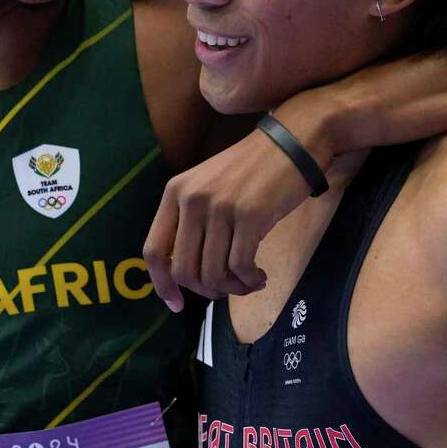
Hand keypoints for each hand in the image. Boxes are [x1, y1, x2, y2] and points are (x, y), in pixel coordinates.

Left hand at [143, 102, 334, 311]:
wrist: (292, 141)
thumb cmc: (252, 170)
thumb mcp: (208, 186)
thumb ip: (191, 222)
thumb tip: (185, 274)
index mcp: (175, 192)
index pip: (154, 250)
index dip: (162, 285)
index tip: (177, 305)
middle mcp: (191, 199)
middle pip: (185, 270)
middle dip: (207, 290)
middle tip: (228, 288)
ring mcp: (219, 207)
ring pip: (213, 274)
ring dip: (233, 288)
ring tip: (248, 281)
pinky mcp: (249, 216)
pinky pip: (240, 268)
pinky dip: (249, 281)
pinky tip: (260, 276)